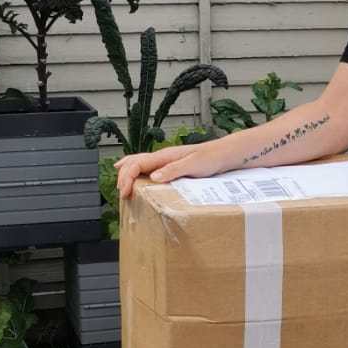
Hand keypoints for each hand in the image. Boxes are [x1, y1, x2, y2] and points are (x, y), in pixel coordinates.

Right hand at [114, 143, 230, 198]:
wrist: (226, 154)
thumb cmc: (212, 158)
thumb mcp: (193, 165)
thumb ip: (174, 170)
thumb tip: (154, 177)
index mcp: (165, 156)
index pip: (137, 163)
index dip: (126, 177)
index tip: (124, 192)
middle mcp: (163, 157)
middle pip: (134, 162)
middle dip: (123, 175)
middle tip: (120, 192)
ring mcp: (167, 162)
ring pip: (140, 164)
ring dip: (129, 173)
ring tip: (122, 185)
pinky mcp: (173, 167)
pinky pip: (151, 169)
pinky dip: (140, 174)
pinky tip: (141, 181)